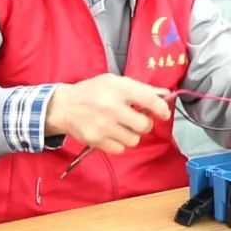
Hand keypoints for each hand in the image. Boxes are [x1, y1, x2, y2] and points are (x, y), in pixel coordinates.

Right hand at [45, 74, 170, 153]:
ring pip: (134, 140)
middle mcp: (111, 107)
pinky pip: (120, 149)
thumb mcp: (115, 81)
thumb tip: (165, 94)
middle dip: (144, 124)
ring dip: (131, 135)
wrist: (64, 106)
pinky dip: (119, 144)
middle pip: (144, 125)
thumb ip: (141, 88)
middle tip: (136, 119)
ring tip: (122, 126)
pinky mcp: (96, 140)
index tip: (163, 113)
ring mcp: (103, 126)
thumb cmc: (92, 91)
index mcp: (118, 88)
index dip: (161, 108)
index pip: (149, 100)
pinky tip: (112, 134)